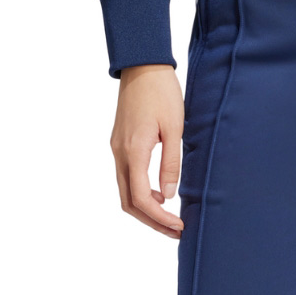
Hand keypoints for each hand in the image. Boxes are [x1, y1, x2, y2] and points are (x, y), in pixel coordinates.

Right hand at [109, 63, 184, 236]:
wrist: (142, 64)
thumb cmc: (162, 92)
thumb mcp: (175, 126)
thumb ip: (171, 162)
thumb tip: (169, 196)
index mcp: (134, 151)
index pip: (141, 199)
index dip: (159, 219)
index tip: (178, 226)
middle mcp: (120, 153)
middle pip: (128, 202)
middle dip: (151, 221)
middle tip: (175, 230)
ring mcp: (116, 148)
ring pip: (125, 190)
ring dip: (145, 208)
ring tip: (169, 216)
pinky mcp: (119, 142)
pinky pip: (126, 176)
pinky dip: (140, 191)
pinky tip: (159, 191)